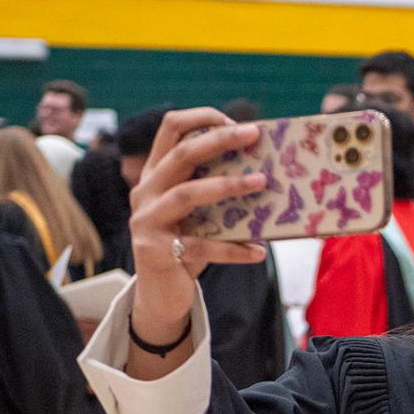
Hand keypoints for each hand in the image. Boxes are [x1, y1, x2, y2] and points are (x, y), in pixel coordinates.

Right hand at [125, 109, 267, 375]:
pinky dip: (233, 249)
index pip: (171, 129)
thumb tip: (267, 173)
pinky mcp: (156, 252)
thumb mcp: (200, 214)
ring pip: (187, 194)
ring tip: (262, 183)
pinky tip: (259, 252)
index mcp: (156, 175)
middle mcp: (146, 192)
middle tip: (254, 134)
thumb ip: (216, 192)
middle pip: (181, 154)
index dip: (202, 118)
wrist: (161, 295)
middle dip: (219, 140)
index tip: (237, 121)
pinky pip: (202, 247)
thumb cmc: (188, 246)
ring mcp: (147, 221)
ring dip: (227, 186)